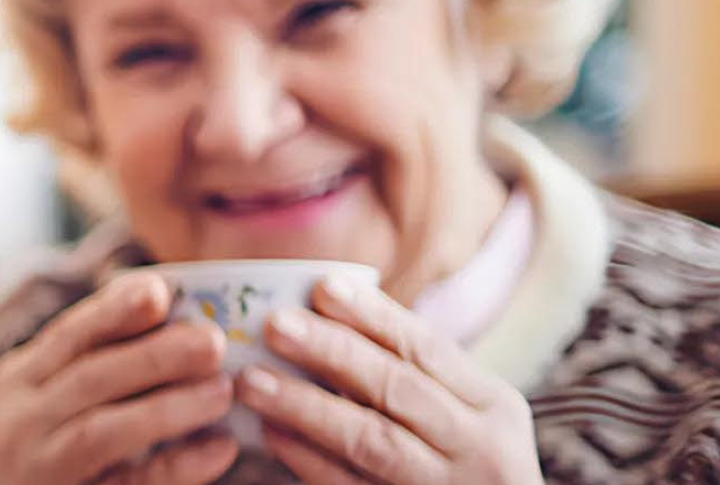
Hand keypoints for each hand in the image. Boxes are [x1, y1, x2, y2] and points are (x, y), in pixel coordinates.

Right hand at [0, 271, 239, 484]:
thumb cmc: (53, 447)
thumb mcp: (54, 396)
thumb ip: (98, 363)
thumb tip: (175, 315)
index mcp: (22, 377)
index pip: (67, 335)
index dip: (113, 311)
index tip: (159, 292)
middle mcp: (20, 418)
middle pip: (88, 377)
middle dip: (153, 356)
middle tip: (212, 341)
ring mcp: (41, 464)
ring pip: (101, 430)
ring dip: (166, 407)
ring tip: (222, 390)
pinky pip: (130, 483)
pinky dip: (178, 465)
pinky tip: (219, 448)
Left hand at [235, 276, 542, 484]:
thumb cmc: (463, 461)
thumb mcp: (466, 415)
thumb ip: (412, 375)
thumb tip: (322, 311)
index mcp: (493, 404)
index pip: (427, 348)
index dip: (374, 315)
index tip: (323, 285)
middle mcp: (480, 446)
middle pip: (398, 388)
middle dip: (333, 351)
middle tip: (275, 325)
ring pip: (373, 440)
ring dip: (307, 406)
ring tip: (253, 381)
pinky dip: (309, 459)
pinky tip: (272, 434)